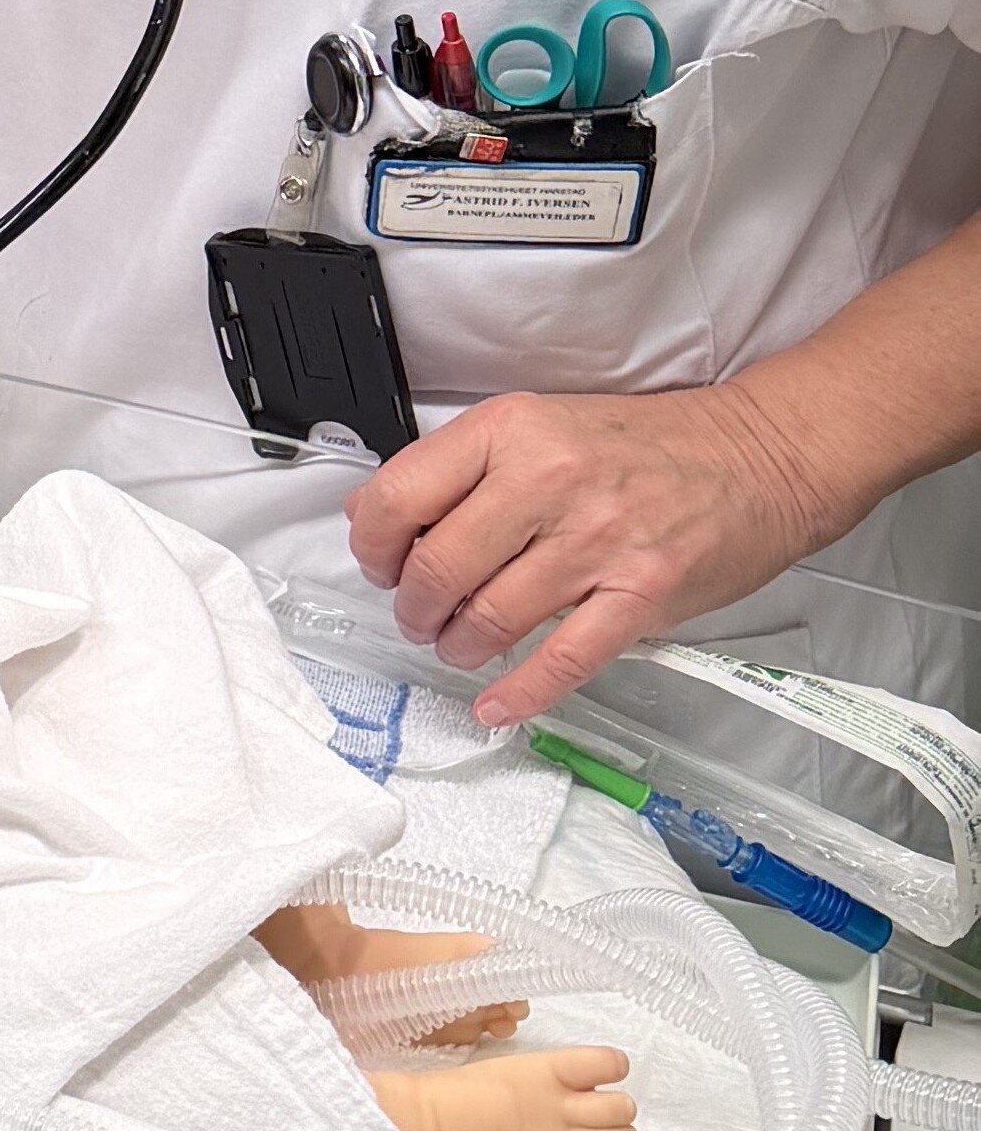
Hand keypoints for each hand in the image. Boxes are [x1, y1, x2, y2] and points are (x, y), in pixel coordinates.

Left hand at [347, 384, 842, 726]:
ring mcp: (597, 541)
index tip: (378, 563)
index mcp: (509, 430)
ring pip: (490, 617)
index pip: (399, 495)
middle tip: (417, 616)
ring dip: (458, 645)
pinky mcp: (642, 594)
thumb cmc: (646, 444)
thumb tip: (384, 519)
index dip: (372, 544)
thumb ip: (465, 467)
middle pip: (438, 567)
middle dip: (413, 607)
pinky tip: (496, 706)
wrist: (759, 455)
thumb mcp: (538, 424)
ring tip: (457, 645)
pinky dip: (521, 692)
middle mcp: (546, 481)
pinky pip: (564, 659)